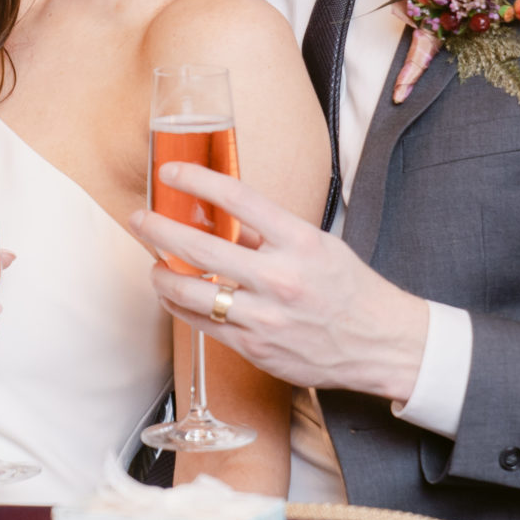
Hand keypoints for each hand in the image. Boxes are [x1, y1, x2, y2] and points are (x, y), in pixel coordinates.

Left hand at [125, 163, 429, 402]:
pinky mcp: (254, 347)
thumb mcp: (316, 245)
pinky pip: (201, 323)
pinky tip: (174, 294)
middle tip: (139, 219)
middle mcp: (280, 278)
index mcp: (300, 242)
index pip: (238, 199)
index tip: (171, 172)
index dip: (197, 180)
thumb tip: (218, 216)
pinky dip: (180, 305)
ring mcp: (264, 316)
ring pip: (190, 292)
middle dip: (158, 229)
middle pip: (200, 247)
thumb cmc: (347, 288)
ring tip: (153, 263)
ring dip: (160, 274)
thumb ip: (267, 233)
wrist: (380, 344)